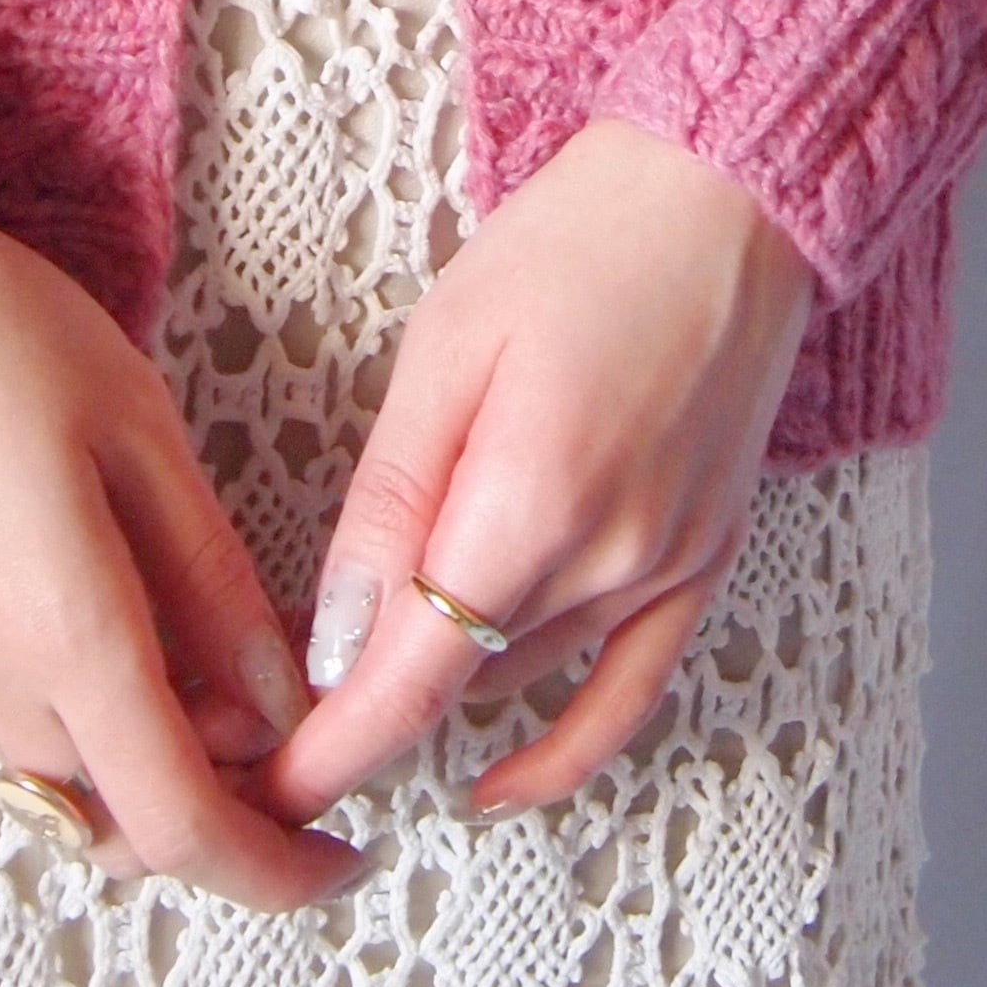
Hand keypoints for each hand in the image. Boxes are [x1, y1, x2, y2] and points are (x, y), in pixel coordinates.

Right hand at [0, 201, 367, 912]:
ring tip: (171, 610)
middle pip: (122, 803)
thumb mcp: (140, 433)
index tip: (337, 854)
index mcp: (63, 635)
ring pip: (56, 763)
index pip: (180, 826)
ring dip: (131, 732)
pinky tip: (76, 581)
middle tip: (264, 687)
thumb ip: (212, 582)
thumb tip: (278, 700)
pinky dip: (59, 692)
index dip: (271, 867)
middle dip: (212, 777)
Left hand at [245, 116, 818, 829]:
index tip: (257, 790)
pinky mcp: (706, 560)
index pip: (411, 682)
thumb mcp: (444, 349)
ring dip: (440, 686)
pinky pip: (629, 695)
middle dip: (360, 705)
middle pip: (456, 682)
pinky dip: (560, 750)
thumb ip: (389, 504)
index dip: (327, 753)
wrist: (728, 195)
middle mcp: (612, 559)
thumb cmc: (577, 243)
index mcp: (531, 501)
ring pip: (518, 676)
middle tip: (272, 698)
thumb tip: (338, 643)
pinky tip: (494, 785)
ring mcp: (671, 568)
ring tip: (357, 669)